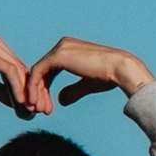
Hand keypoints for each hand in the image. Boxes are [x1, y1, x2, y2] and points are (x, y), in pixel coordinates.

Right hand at [0, 35, 38, 115]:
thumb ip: (4, 92)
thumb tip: (22, 105)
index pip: (20, 70)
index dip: (30, 90)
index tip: (37, 109)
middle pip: (23, 70)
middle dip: (35, 92)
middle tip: (43, 112)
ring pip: (19, 72)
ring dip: (28, 93)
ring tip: (33, 111)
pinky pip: (10, 73)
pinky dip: (18, 89)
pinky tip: (22, 104)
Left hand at [25, 36, 153, 109]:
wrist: (121, 70)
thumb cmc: (109, 76)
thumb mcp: (87, 84)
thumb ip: (73, 90)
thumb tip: (60, 100)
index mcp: (69, 49)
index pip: (49, 69)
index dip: (44, 89)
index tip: (46, 107)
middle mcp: (63, 45)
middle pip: (42, 70)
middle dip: (38, 92)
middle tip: (38, 110)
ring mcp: (60, 48)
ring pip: (38, 72)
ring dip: (35, 92)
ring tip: (37, 110)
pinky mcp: (58, 56)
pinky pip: (38, 72)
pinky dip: (34, 88)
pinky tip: (36, 102)